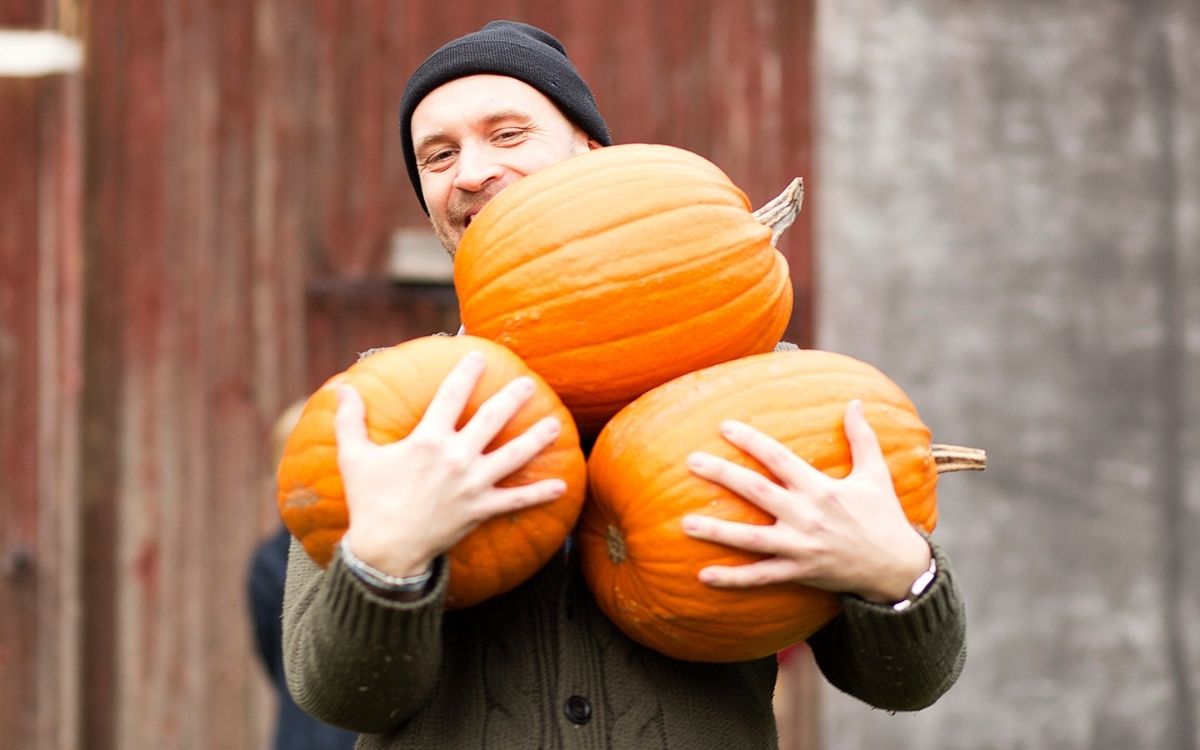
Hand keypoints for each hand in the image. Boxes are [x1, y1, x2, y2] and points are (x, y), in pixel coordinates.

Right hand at [334, 351, 566, 576]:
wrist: (385, 550)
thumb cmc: (369, 502)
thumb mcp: (354, 457)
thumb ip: (349, 421)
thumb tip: (342, 388)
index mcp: (428, 439)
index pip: (451, 396)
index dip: (466, 373)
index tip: (479, 356)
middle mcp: (455, 457)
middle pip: (492, 419)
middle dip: (512, 397)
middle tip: (528, 382)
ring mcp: (472, 484)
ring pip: (513, 456)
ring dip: (536, 439)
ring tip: (555, 424)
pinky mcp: (482, 510)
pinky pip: (517, 500)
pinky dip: (540, 494)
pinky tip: (563, 486)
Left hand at [680, 400, 930, 603]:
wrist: (896, 569)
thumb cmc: (883, 517)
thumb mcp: (875, 475)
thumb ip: (862, 437)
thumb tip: (855, 402)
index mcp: (821, 489)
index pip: (779, 459)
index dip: (752, 442)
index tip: (725, 427)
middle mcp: (807, 516)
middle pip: (756, 491)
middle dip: (723, 475)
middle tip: (692, 461)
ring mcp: (800, 547)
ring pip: (751, 539)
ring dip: (717, 531)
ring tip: (685, 523)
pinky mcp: (798, 572)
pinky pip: (760, 577)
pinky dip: (732, 579)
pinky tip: (704, 576)